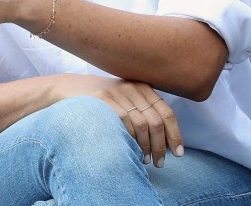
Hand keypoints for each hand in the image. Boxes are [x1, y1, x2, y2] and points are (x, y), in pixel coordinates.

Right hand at [51, 74, 181, 166]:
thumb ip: (145, 110)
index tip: (178, 152)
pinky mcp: (104, 100)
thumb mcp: (127, 98)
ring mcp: (119, 94)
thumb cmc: (104, 99)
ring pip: (142, 125)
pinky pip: (124, 122)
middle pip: (157, 121)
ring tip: (146, 161)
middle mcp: (134, 89)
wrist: (72, 87)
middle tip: (160, 163)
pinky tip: (132, 152)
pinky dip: (131, 140)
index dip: (175, 134)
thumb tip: (165, 138)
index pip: (167, 112)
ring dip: (147, 147)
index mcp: (144, 88)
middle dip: (161, 146)